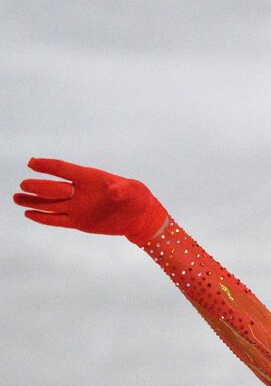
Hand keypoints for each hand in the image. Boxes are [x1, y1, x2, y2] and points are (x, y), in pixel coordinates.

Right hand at [12, 158, 168, 245]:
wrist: (139, 217)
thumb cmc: (137, 197)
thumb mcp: (134, 190)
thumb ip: (122, 189)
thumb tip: (114, 190)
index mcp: (89, 178)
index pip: (65, 170)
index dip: (49, 166)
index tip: (32, 163)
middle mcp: (80, 192)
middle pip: (54, 188)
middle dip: (39, 187)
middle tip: (23, 185)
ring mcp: (78, 207)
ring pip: (51, 204)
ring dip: (34, 202)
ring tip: (17, 198)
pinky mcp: (79, 222)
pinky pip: (57, 220)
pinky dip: (44, 218)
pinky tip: (29, 213)